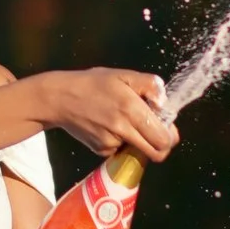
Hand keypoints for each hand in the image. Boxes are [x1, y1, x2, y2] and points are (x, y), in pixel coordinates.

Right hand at [36, 67, 177, 161]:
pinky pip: (121, 150)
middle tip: (156, 132)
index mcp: (131, 109)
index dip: (170, 135)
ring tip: (124, 121)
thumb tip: (164, 103)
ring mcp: (110, 144)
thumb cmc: (93, 83)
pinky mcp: (101, 151)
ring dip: (139, 141)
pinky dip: (121, 141)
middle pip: (157, 154)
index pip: (164, 139)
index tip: (166, 126)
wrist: (59, 99)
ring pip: (138, 151)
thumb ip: (150, 85)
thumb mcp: (123, 75)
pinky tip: (109, 126)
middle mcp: (122, 130)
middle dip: (161, 146)